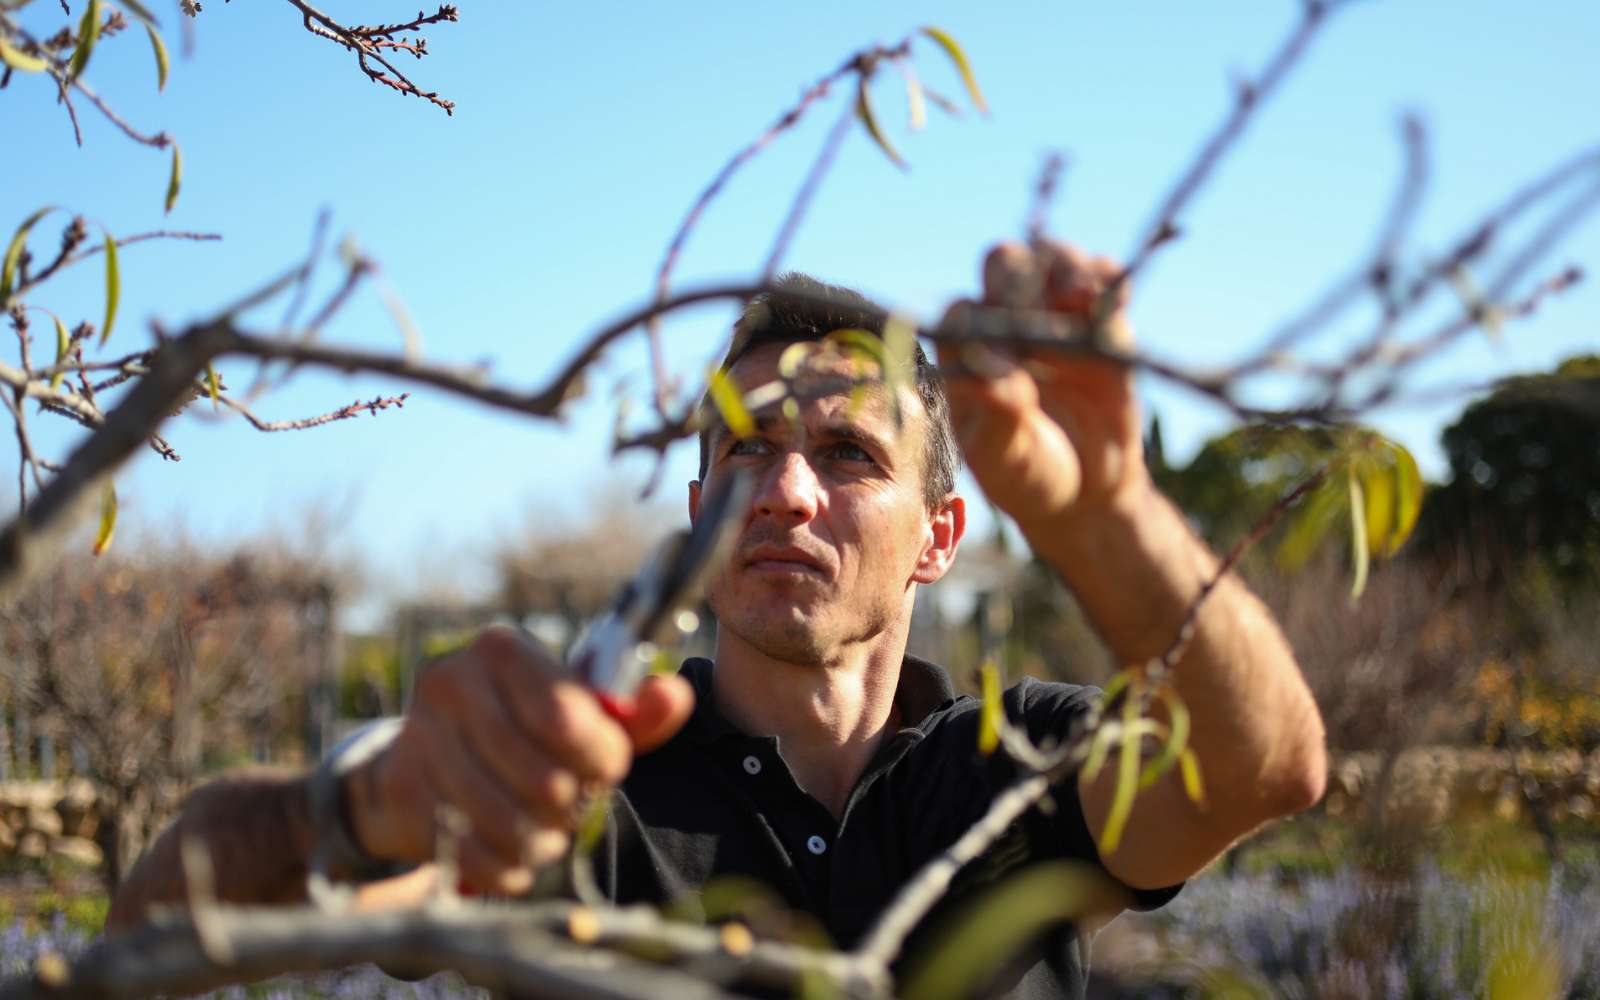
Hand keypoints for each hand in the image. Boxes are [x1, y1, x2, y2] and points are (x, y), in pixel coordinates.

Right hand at [342, 626, 693, 894]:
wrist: (430, 751)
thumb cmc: (525, 726)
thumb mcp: (583, 711)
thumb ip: (635, 711)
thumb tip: (675, 696)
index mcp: (502, 649)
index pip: (565, 719)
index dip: (602, 760)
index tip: (607, 769)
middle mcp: (451, 682)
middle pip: (541, 779)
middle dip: (573, 806)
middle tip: (573, 805)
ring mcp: (419, 738)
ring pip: (506, 822)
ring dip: (542, 841)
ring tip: (548, 832)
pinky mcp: (401, 792)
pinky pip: (470, 852)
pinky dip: (505, 868)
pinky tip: (515, 857)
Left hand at [939, 239, 1147, 529]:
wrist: (1084, 492)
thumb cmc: (1027, 474)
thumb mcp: (1006, 457)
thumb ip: (999, 414)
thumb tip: (998, 374)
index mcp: (966, 351)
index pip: (961, 313)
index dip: (979, 322)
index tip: (1003, 357)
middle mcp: (1005, 323)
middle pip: (1005, 265)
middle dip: (1019, 279)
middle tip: (1035, 312)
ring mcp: (1055, 316)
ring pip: (1053, 259)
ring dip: (1065, 267)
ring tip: (1079, 296)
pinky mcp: (1102, 323)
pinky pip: (1105, 282)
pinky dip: (1110, 279)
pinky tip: (1112, 295)